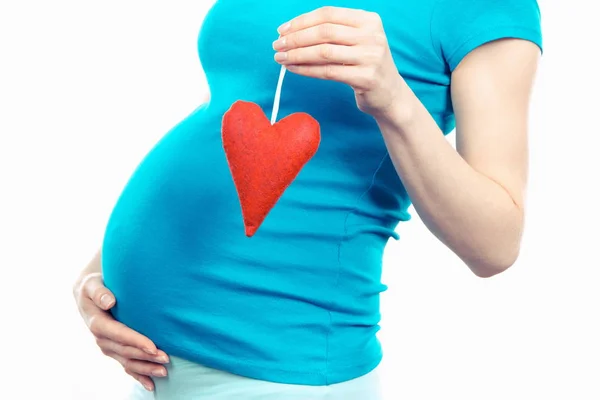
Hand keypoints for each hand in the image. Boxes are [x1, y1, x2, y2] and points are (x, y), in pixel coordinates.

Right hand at [73, 272, 168, 391]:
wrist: (88, 293)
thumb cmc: (94, 286)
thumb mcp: (92, 285)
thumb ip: (100, 292)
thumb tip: (109, 301)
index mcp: (97, 323)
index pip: (119, 334)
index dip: (136, 341)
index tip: (153, 346)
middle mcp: (102, 339)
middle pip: (126, 351)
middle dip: (146, 357)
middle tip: (166, 358)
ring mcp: (108, 347)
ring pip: (128, 362)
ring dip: (146, 368)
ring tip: (164, 372)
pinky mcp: (114, 350)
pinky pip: (126, 366)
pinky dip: (138, 376)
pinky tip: (151, 384)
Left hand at [273, 6, 406, 117]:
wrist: (390, 94)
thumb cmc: (365, 65)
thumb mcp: (357, 41)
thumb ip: (334, 32)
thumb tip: (292, 32)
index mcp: (369, 20)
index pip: (328, 14)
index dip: (302, 21)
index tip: (282, 30)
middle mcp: (372, 36)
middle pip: (324, 32)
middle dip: (296, 38)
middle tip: (277, 45)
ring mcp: (370, 57)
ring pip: (324, 52)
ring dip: (297, 55)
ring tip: (280, 58)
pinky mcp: (365, 78)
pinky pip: (328, 72)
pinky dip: (306, 70)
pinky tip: (293, 69)